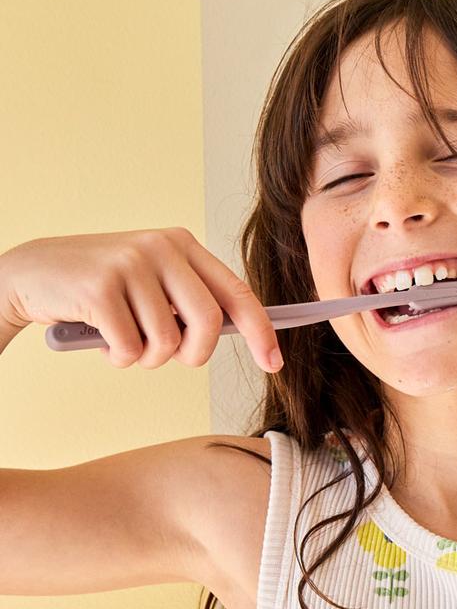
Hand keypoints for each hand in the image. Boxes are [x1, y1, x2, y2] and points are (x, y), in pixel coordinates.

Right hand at [0, 227, 283, 372]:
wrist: (30, 274)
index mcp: (182, 245)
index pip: (237, 293)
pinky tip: (102, 342)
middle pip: (210, 323)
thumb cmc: (103, 289)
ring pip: (168, 342)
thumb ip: (193, 301)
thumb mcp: (154, 283)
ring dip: (148, 359)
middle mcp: (161, 247)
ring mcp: (129, 264)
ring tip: (126, 343)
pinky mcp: (99, 288)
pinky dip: (120, 359)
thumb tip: (247, 334)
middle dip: (195, 354)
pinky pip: (131, 349)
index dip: (261, 332)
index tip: (274, 363)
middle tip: (170, 358)